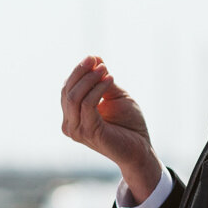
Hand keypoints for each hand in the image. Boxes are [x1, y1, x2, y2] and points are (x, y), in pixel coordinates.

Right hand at [61, 56, 163, 199]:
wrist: (140, 149)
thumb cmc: (128, 124)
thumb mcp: (115, 96)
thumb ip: (103, 80)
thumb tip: (95, 58)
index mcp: (72, 116)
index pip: (67, 89)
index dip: (78, 72)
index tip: (93, 58)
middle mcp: (70, 124)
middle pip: (67, 91)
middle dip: (80, 72)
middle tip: (96, 60)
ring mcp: (77, 130)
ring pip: (73, 97)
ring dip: (89, 79)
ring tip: (105, 69)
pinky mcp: (88, 132)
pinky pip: (87, 105)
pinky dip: (98, 89)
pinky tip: (110, 79)